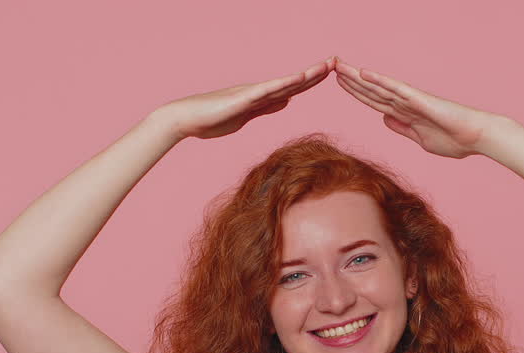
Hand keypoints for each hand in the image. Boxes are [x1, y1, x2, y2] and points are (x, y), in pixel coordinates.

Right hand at [154, 58, 334, 140]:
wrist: (186, 120)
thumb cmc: (212, 120)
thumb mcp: (248, 116)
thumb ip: (267, 107)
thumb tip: (287, 101)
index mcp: (262, 98)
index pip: (293, 88)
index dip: (312, 80)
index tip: (332, 72)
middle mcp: (260, 91)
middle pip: (294, 82)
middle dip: (316, 73)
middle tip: (337, 61)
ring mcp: (252, 94)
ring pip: (285, 83)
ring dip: (307, 75)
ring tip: (326, 66)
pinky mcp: (243, 99)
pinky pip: (268, 91)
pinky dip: (285, 84)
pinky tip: (300, 78)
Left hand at [332, 58, 501, 158]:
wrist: (476, 137)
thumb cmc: (455, 140)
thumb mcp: (420, 138)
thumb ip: (402, 128)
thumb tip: (386, 120)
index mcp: (404, 114)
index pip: (374, 101)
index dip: (356, 92)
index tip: (339, 83)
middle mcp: (405, 103)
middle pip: (371, 90)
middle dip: (350, 80)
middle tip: (331, 66)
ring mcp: (411, 100)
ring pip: (378, 86)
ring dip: (357, 77)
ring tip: (338, 66)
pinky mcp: (419, 100)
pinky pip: (395, 89)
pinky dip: (379, 81)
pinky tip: (363, 73)